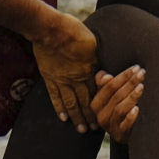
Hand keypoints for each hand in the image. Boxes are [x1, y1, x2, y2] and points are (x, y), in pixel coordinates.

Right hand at [33, 12, 99, 131]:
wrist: (49, 29)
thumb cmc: (72, 30)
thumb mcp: (91, 43)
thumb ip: (95, 58)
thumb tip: (100, 67)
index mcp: (89, 69)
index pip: (99, 90)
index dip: (104, 103)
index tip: (109, 112)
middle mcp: (76, 78)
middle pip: (86, 100)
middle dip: (92, 116)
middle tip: (96, 129)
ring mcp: (61, 80)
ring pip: (71, 103)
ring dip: (77, 117)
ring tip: (81, 129)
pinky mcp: (49, 78)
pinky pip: (55, 97)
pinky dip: (59, 108)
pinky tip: (63, 118)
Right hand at [90, 67, 142, 139]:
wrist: (122, 134)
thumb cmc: (116, 109)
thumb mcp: (108, 96)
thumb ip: (104, 83)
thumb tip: (107, 76)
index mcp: (96, 103)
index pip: (109, 86)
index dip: (123, 76)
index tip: (136, 67)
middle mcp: (100, 115)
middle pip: (116, 95)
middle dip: (130, 82)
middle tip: (142, 73)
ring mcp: (110, 126)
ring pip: (120, 108)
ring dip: (131, 96)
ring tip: (142, 87)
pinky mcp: (119, 135)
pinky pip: (124, 125)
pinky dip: (131, 117)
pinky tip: (137, 108)